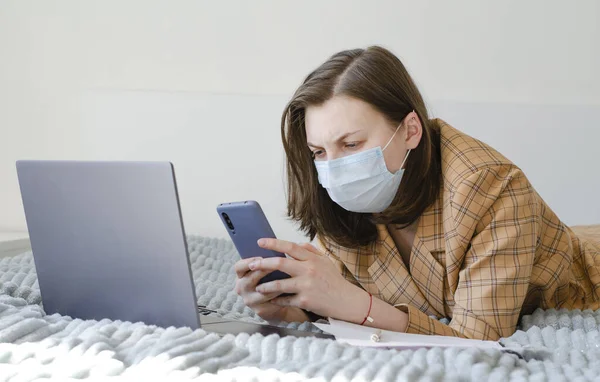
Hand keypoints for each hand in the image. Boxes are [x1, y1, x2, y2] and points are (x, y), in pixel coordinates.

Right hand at [233, 257, 308, 322]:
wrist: (276, 301)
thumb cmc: (271, 279)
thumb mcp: (266, 268)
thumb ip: (267, 258)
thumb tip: (275, 246)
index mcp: (241, 275)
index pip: (238, 267)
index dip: (248, 261)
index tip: (260, 257)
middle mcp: (242, 287)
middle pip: (248, 278)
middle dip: (263, 271)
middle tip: (276, 264)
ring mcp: (249, 299)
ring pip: (261, 290)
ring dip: (274, 282)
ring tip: (286, 274)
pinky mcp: (260, 309)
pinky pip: (270, 300)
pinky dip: (280, 293)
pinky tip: (289, 287)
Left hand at [248, 238, 366, 322]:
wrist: (346, 301)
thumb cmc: (334, 281)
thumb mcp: (325, 262)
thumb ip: (310, 251)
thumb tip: (296, 244)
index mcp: (312, 259)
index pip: (290, 247)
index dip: (273, 243)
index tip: (260, 241)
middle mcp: (309, 270)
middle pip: (280, 264)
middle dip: (263, 263)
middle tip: (251, 263)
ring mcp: (306, 286)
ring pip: (278, 284)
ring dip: (265, 286)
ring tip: (258, 286)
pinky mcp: (305, 301)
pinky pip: (285, 299)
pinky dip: (276, 300)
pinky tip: (270, 300)